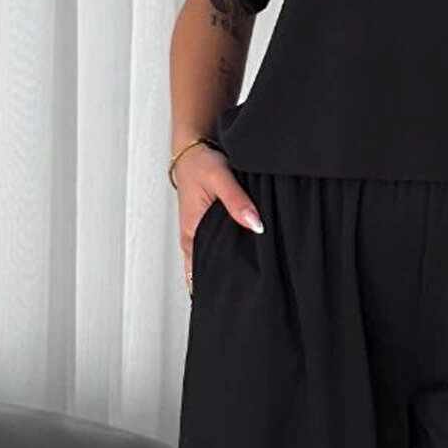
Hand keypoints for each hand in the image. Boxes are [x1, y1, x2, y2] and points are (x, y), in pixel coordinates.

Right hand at [175, 144, 263, 292]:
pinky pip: (215, 250)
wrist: (192, 149)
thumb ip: (237, 202)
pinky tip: (243, 257)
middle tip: (248, 294)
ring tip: (249, 282)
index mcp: (193, 234)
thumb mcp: (220, 178)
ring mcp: (199, 235)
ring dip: (227, 269)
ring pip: (212, 262)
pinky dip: (227, 255)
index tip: (235, 298)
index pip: (201, 275)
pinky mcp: (206, 228)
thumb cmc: (201, 163)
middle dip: (226, 283)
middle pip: (208, 272)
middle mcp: (193, 239)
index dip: (218, 287)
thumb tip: (255, 225)